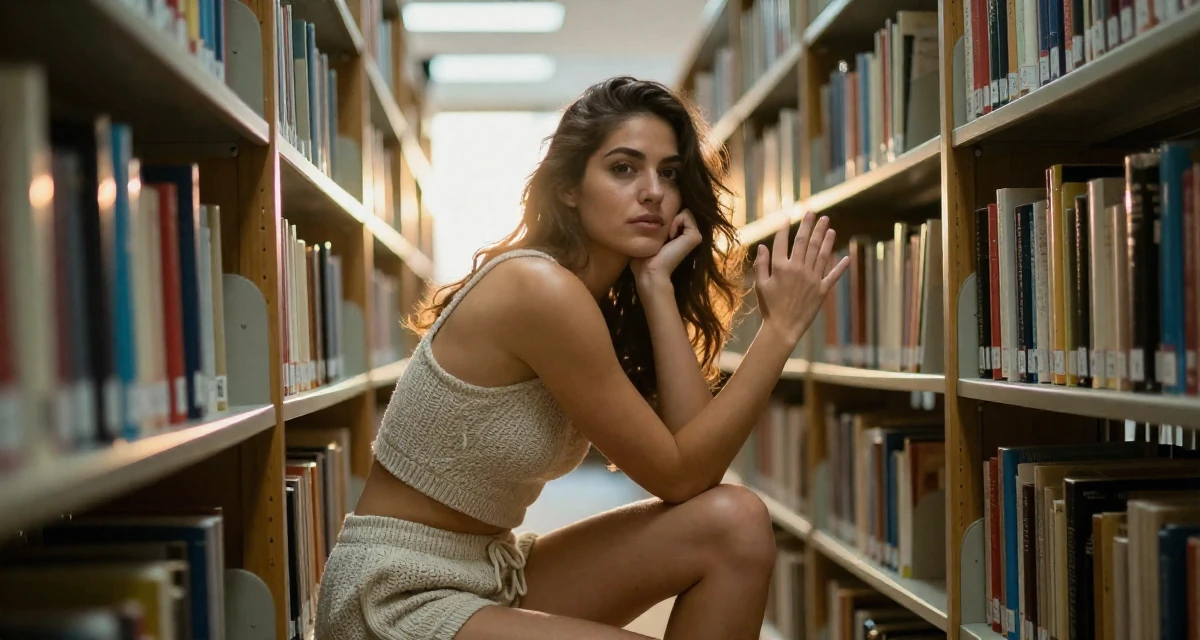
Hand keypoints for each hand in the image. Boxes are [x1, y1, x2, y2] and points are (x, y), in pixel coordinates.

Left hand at [631, 209, 701, 289]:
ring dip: (670, 221)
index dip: (664, 217)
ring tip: (666, 237)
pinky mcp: (696, 236)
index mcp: (680, 234)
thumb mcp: (649, 235)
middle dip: (668, 218)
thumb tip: (650, 207)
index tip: (657, 232)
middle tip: (662, 235)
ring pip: (684, 211)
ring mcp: (695, 235)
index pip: (676, 212)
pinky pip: (686, 214)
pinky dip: (675, 222)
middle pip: (680, 210)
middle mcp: (689, 234)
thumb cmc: (644, 256)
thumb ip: (655, 223)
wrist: (650, 270)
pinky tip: (670, 237)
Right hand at [753, 212, 849, 345]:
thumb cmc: (769, 307)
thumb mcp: (760, 285)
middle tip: (814, 213)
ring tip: (829, 226)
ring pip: (820, 254)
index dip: (785, 228)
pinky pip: (833, 275)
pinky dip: (840, 266)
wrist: (783, 328)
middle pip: (805, 242)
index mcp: (781, 267)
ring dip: (825, 238)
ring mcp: (812, 279)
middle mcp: (798, 269)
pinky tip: (846, 257)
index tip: (788, 216)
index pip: (783, 242)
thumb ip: (761, 264)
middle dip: (809, 226)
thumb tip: (762, 246)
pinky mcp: (822, 290)